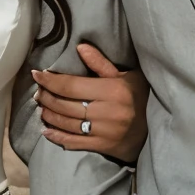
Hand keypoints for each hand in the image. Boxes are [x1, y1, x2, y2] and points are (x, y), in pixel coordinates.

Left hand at [33, 43, 149, 161]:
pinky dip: (58, 137)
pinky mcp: (103, 146)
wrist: (157, 127)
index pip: (72, 86)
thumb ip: (101, 64)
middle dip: (47, 97)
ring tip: (41, 108)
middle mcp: (107, 112)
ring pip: (67, 124)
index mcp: (112, 90)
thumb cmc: (140, 96)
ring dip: (49, 115)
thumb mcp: (125, 76)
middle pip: (66, 105)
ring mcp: (105, 132)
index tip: (37, 75)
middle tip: (38, 92)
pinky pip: (75, 143)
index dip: (51, 81)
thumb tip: (80, 47)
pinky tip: (46, 131)